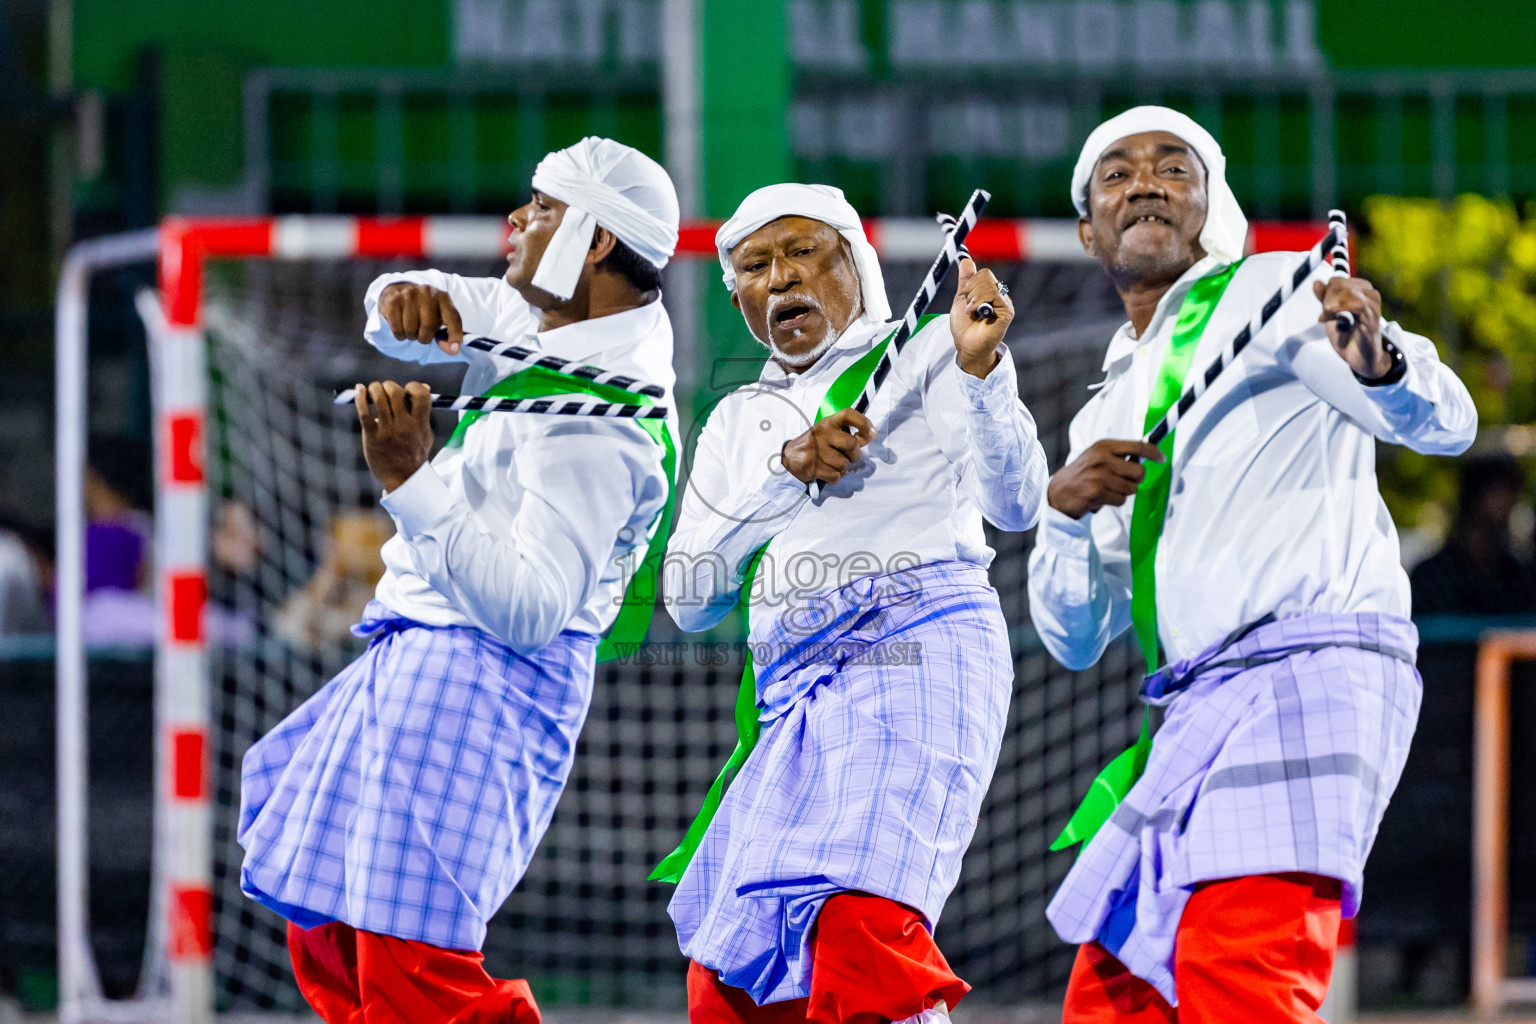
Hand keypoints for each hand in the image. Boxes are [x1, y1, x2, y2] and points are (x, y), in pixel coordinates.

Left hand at [356, 381, 434, 491]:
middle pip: (396, 392)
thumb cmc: (414, 453)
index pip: (421, 394)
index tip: (407, 391)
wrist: (403, 478)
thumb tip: (424, 386)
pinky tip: (359, 390)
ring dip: (374, 389)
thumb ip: (424, 411)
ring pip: (379, 399)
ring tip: (372, 390)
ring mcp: (388, 431)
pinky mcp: (372, 436)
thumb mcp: (425, 432)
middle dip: (388, 386)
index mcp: (420, 423)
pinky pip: (364, 412)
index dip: (413, 386)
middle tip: (385, 390)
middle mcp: (405, 425)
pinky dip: (360, 398)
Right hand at [379, 283, 464, 354]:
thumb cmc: (424, 311)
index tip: (454, 350)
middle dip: (425, 337)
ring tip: (411, 327)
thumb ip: (446, 337)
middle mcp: (427, 293)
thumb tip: (453, 351)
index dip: (455, 335)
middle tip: (422, 334)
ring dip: (411, 336)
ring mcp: (409, 294)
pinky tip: (401, 326)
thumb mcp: (439, 320)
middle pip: (429, 326)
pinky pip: (397, 329)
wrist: (400, 292)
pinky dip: (400, 335)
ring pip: (411, 330)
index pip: (453, 318)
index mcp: (443, 298)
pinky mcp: (393, 301)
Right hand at [780, 408, 876, 484]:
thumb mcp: (829, 435)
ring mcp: (815, 449)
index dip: (863, 422)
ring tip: (831, 465)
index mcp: (828, 423)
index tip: (872, 432)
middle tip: (849, 457)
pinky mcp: (810, 465)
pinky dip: (834, 477)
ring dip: (842, 469)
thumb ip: (848, 435)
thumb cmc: (815, 446)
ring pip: (843, 464)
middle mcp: (822, 433)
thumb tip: (871, 434)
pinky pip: (835, 476)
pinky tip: (825, 472)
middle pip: (851, 444)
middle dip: (855, 455)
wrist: (788, 458)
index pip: (848, 414)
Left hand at [949, 257, 1013, 377]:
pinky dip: (979, 302)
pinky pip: (994, 295)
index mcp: (991, 292)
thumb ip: (965, 281)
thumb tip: (966, 260)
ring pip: (989, 284)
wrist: (967, 346)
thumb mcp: (961, 299)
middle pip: (986, 275)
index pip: (984, 273)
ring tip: (972, 312)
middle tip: (969, 307)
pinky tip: (977, 314)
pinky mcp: (1007, 312)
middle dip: (971, 290)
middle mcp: (1000, 296)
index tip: (966, 298)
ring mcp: (1005, 304)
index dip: (970, 283)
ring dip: (974, 298)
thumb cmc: (964, 327)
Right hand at [1047, 439, 1165, 518]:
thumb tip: (1147, 456)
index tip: (1162, 458)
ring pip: (1132, 488)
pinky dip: (1114, 501)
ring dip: (1124, 492)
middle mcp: (1102, 459)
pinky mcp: (1097, 493)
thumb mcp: (1097, 456)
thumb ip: (1119, 455)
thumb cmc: (1082, 474)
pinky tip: (1101, 497)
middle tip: (1124, 481)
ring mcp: (1099, 476)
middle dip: (1136, 479)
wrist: (1058, 492)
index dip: (1154, 453)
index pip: (1138, 446)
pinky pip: (1121, 500)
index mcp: (1104, 446)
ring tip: (1108, 489)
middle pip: (1140, 471)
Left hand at [1313, 277, 1389, 379]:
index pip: (1338, 280)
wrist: (1359, 358)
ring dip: (1331, 304)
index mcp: (1361, 290)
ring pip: (1348, 292)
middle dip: (1327, 298)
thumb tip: (1316, 282)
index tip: (1323, 310)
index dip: (1326, 293)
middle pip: (1341, 284)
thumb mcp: (1331, 315)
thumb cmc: (1347, 336)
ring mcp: (1373, 306)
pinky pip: (1357, 304)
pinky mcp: (1373, 319)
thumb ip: (1324, 299)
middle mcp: (1370, 294)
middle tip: (1324, 315)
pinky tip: (1330, 314)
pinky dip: (1340, 307)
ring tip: (1325, 317)